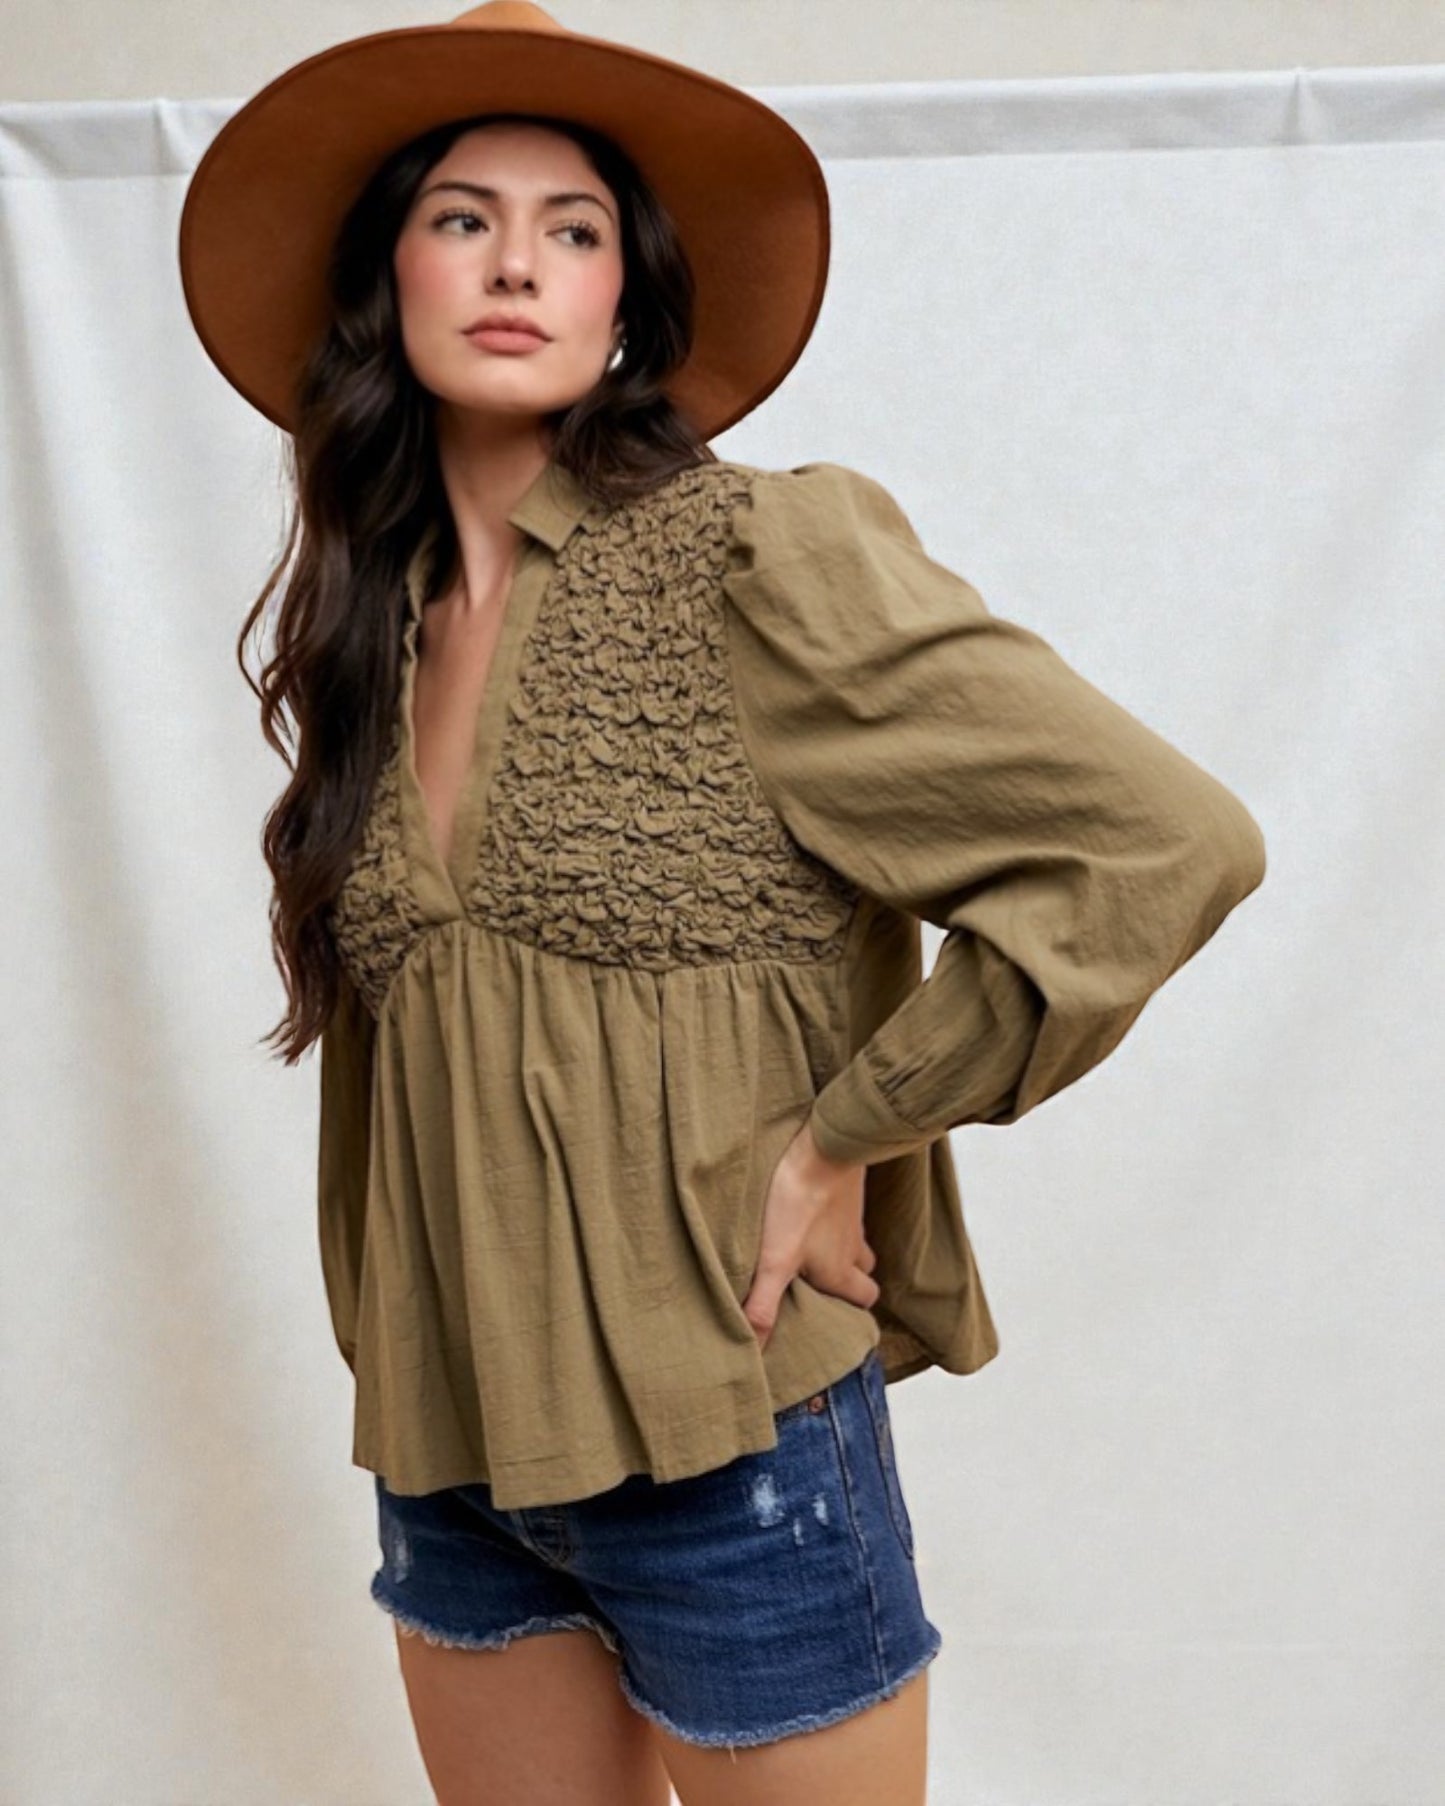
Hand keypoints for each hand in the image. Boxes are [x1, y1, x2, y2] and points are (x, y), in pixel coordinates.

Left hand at [741, 1116, 878, 1350]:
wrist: (823, 1144)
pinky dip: (831, 1213)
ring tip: (809, 1246)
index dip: (853, 1307)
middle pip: (864, 1270)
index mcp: (841, 1271)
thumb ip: (763, 1305)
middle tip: (818, 1279)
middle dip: (848, 1278)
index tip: (831, 1312)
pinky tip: (807, 1207)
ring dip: (839, 1245)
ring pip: (854, 1238)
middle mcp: (853, 1246)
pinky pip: (845, 1207)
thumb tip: (754, 1353)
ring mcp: (852, 1214)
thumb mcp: (774, 1261)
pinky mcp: (845, 1185)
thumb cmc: (798, 1204)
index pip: (865, 1300)